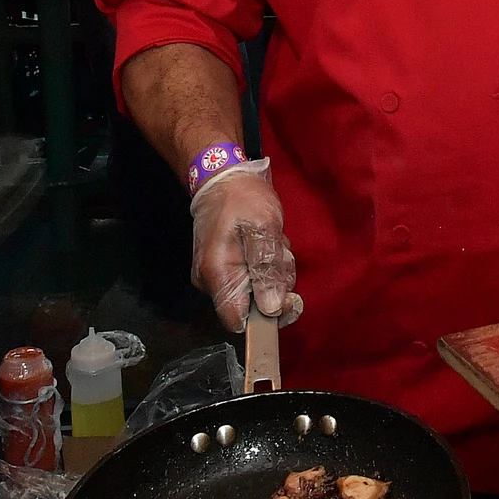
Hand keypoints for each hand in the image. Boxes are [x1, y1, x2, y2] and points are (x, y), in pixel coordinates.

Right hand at [190, 162, 303, 331]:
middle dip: (275, 285)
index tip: (287, 297)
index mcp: (217, 274)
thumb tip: (271, 308)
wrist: (223, 178)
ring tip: (273, 242)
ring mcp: (217, 275)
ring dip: (274, 272)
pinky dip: (266, 265)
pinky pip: (252, 279)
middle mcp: (211, 281)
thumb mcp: (263, 227)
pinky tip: (267, 244)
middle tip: (280, 253)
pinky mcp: (225, 268)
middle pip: (251, 307)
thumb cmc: (242, 198)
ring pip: (256, 292)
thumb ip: (267, 269)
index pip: (237, 320)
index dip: (266, 316)